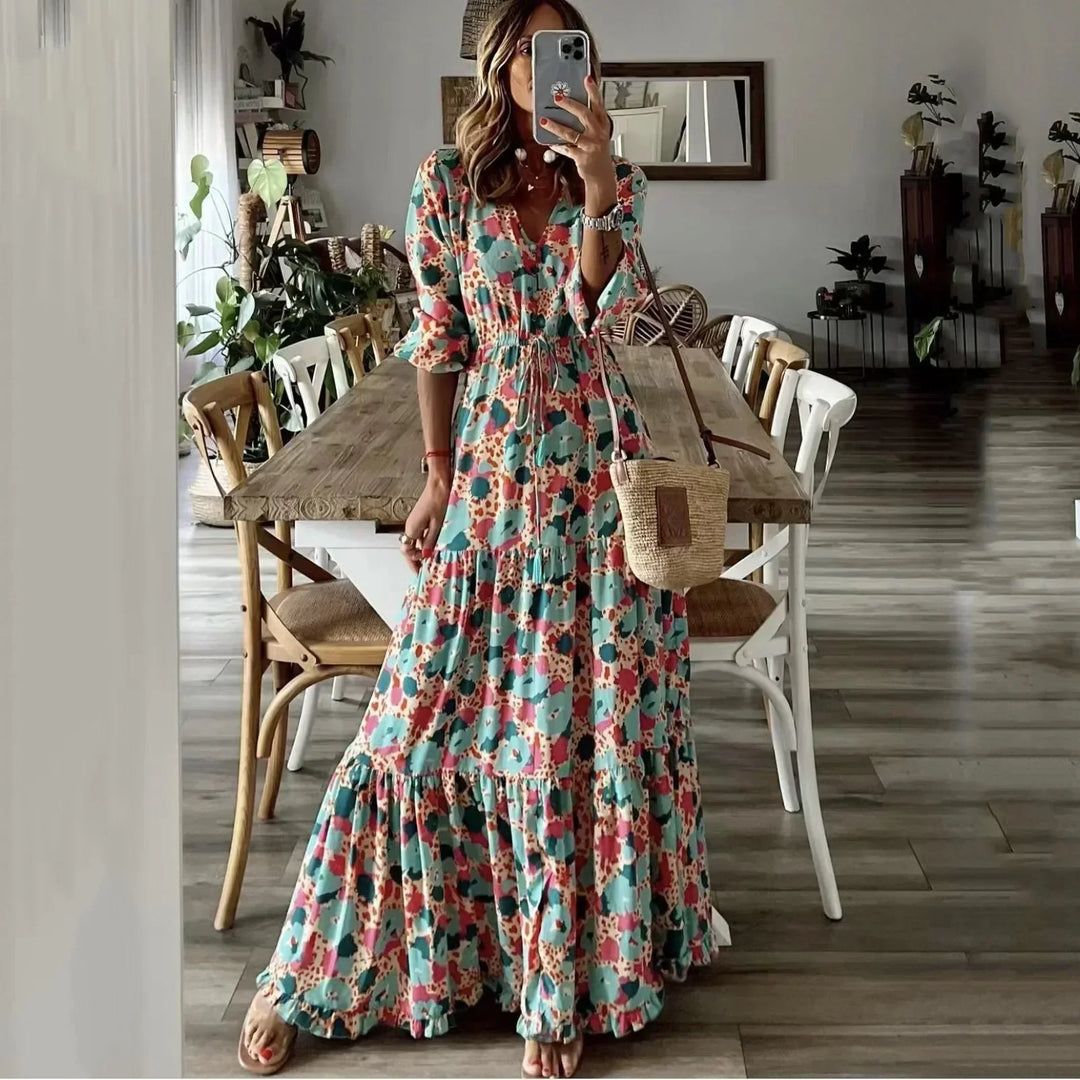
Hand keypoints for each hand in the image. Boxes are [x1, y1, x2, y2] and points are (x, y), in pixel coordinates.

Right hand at [401, 476, 448, 571]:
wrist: (440, 484)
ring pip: (417, 541)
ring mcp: (415, 521)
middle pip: (410, 548)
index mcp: (412, 529)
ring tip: (434, 559)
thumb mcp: (438, 525)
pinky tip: (437, 545)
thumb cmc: (439, 501)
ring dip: (423, 551)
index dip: (412, 563)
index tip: (420, 572)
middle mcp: (411, 526)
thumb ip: (431, 541)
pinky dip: (427, 542)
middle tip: (427, 569)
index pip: (406, 552)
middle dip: (417, 559)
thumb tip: (426, 555)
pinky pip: (421, 534)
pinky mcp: (421, 518)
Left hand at [540, 74, 616, 195]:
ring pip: (570, 133)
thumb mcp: (597, 134)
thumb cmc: (597, 152)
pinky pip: (566, 149)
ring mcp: (590, 146)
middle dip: (569, 104)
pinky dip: (557, 145)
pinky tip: (550, 141)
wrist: (601, 175)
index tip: (586, 79)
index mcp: (603, 125)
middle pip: (584, 114)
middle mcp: (598, 134)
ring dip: (556, 126)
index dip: (593, 91)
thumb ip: (588, 121)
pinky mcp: (582, 157)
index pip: (599, 104)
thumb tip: (570, 106)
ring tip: (544, 120)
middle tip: (557, 97)